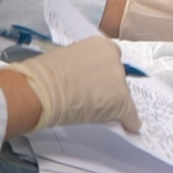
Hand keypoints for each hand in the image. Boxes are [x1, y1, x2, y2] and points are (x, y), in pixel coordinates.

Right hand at [0, 35, 139, 132]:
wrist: (42, 89)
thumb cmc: (45, 76)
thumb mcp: (67, 60)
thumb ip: (81, 65)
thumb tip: (80, 77)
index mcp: (101, 45)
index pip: (111, 59)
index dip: (104, 73)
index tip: (98, 81)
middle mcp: (115, 60)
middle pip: (118, 76)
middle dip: (109, 86)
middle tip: (92, 97)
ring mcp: (120, 80)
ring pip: (122, 95)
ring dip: (113, 103)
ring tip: (96, 112)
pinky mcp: (121, 102)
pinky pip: (130, 115)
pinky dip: (129, 122)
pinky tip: (129, 127)